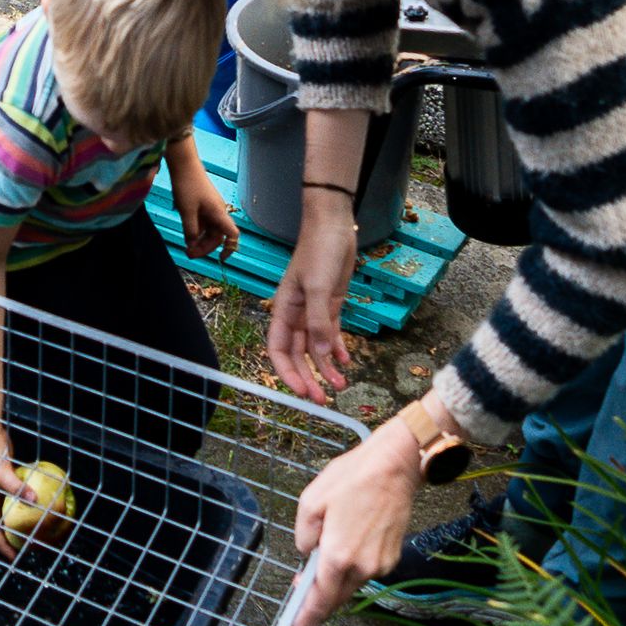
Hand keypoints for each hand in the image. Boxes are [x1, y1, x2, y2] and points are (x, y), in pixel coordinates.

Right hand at [0, 422, 29, 556]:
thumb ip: (16, 487)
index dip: (3, 546)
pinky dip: (30, 501)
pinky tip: (44, 503)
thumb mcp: (1, 473)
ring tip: (40, 530)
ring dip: (24, 520)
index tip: (15, 558)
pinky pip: (21, 496)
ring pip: (13, 511)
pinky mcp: (9, 481)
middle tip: (32, 546)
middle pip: (4, 524)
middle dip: (16, 538)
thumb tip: (34, 500)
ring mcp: (0, 491)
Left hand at [172, 158, 239, 263]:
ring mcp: (210, 208)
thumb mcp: (186, 211)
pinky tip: (187, 234)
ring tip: (187, 247)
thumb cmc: (187, 185)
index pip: (232, 235)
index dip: (230, 248)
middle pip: (217, 236)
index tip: (221, 259)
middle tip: (189, 254)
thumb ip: (190, 230)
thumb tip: (192, 245)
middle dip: (205, 247)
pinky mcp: (203, 205)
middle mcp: (218, 212)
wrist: (184, 164)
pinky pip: (203, 223)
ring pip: (209, 230)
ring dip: (199, 240)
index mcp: (219, 213)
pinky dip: (196, 230)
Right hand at [264, 197, 357, 399]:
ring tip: (341, 386)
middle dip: (309, 378)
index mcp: (283, 310)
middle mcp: (296, 315)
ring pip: (316, 348)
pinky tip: (346, 362)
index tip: (301, 391)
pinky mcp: (330, 306)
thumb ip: (318, 321)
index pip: (278, 350)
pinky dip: (337, 349)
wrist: (333, 226)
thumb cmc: (319, 252)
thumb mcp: (318, 286)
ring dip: (327, 368)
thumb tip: (321, 354)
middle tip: (322, 400)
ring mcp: (313, 311)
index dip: (287, 372)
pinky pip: (330, 334)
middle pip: (298, 355)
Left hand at [285, 412, 428, 625]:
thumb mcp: (310, 502)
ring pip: (348, 584)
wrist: (396, 466)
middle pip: (334, 599)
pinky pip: (363, 571)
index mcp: (338, 556)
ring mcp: (380, 564)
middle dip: (315, 604)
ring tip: (319, 559)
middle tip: (297, 601)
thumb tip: (308, 556)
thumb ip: (303, 537)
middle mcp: (362, 567)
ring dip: (332, 580)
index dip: (304, 625)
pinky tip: (342, 546)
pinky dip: (349, 567)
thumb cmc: (352, 478)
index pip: (318, 602)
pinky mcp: (391, 557)